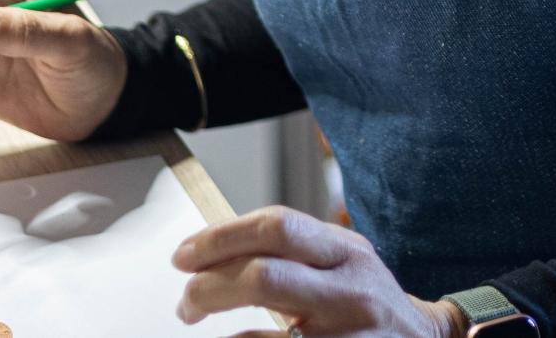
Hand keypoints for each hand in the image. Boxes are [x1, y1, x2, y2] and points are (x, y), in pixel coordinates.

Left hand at [174, 206, 463, 336]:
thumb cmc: (370, 303)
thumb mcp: (345, 262)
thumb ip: (296, 251)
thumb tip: (218, 248)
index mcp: (348, 253)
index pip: (278, 228)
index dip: (221, 238)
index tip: (185, 255)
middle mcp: (349, 293)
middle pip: (262, 276)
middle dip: (208, 286)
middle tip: (186, 299)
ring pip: (261, 335)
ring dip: (218, 326)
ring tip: (198, 322)